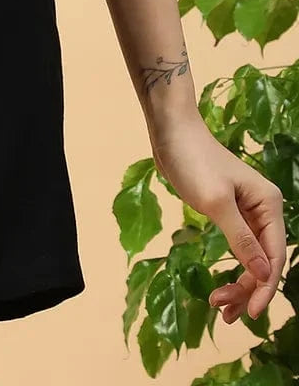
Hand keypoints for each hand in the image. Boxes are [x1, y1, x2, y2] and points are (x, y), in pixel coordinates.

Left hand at [151, 115, 284, 323]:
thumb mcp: (216, 203)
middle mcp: (263, 209)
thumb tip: (265, 275)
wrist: (171, 132)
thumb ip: (241, 239)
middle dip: (247, 289)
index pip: (274, 256)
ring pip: (251, 257)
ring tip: (218, 306)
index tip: (249, 314)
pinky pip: (237, 247)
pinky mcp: (228, 212)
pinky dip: (231, 266)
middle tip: (224, 312)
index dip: (264, 288)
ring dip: (238, 283)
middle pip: (264, 261)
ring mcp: (246, 211)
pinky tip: (221, 286)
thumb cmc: (193, 161)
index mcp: (269, 204)